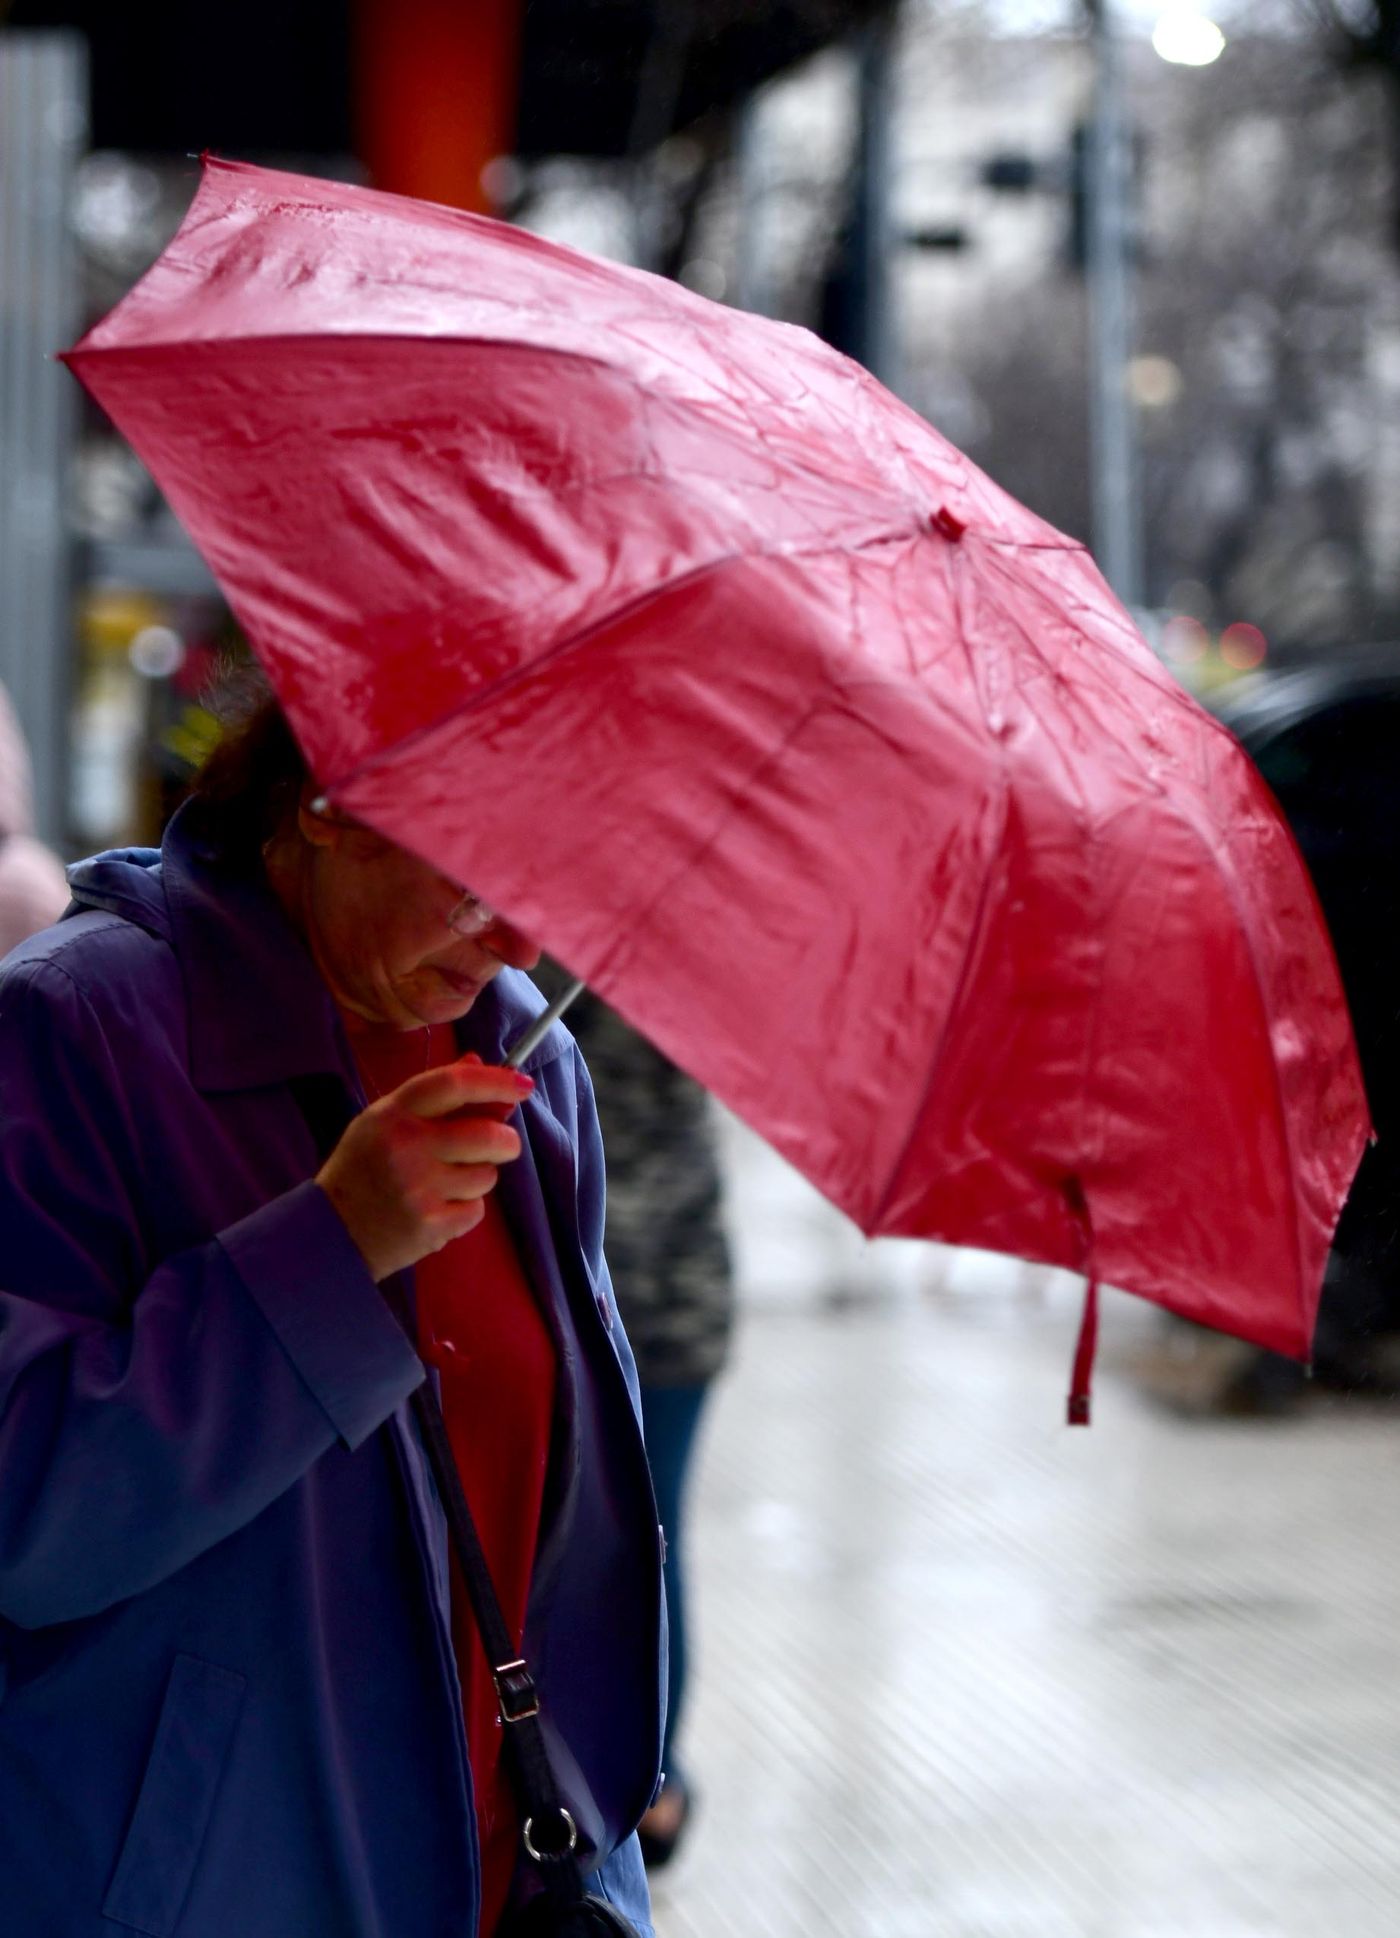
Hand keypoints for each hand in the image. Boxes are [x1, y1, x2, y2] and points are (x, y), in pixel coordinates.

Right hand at [316, 1055, 533, 1280]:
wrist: (331, 1232)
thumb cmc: (364, 1169)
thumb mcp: (385, 1121)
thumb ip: (433, 1096)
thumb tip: (478, 1061)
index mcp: (393, 1114)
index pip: (454, 1083)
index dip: (496, 1080)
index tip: (522, 1085)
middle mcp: (406, 1146)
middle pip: (486, 1134)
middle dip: (506, 1141)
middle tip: (501, 1145)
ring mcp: (418, 1188)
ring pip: (486, 1174)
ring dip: (479, 1177)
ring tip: (447, 1183)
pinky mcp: (429, 1225)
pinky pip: (476, 1209)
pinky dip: (466, 1209)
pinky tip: (438, 1208)